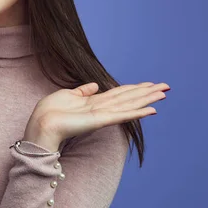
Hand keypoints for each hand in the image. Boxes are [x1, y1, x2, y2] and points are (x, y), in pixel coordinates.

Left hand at [24, 82, 169, 149]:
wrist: (41, 124)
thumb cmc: (49, 111)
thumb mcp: (67, 95)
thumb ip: (83, 91)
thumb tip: (96, 84)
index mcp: (93, 102)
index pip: (119, 93)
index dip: (134, 88)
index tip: (150, 83)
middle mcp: (101, 109)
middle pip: (129, 98)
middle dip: (147, 92)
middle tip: (166, 86)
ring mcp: (102, 115)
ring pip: (130, 104)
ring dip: (147, 99)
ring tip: (164, 93)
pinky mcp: (100, 120)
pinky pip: (122, 115)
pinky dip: (137, 113)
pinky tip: (151, 109)